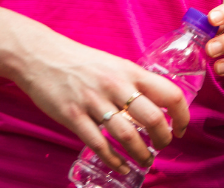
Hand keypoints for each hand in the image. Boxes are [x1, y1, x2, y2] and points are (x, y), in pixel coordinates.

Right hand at [13, 33, 189, 175]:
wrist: (41, 55)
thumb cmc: (80, 60)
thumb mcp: (113, 64)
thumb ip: (132, 82)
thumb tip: (153, 103)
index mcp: (129, 71)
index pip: (169, 93)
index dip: (182, 115)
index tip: (182, 128)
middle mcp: (116, 85)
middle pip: (152, 118)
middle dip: (163, 138)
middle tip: (163, 146)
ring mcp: (94, 101)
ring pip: (127, 135)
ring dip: (140, 154)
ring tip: (146, 161)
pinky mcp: (73, 116)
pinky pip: (98, 144)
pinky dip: (113, 160)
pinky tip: (121, 167)